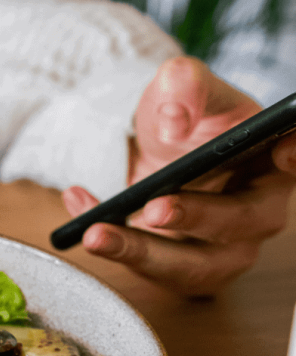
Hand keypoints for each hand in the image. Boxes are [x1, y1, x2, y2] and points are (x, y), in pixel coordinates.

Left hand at [61, 57, 295, 295]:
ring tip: (95, 232)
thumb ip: (183, 86)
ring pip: (191, 266)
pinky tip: (80, 213)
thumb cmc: (182, 118)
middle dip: (194, 219)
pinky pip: (148, 270)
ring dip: (140, 253)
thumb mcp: (179, 87)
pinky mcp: (183, 269)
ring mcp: (222, 248)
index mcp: (270, 161)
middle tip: (153, 208)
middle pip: (239, 225)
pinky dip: (111, 246)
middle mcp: (256, 210)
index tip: (282, 153)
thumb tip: (174, 122)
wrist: (151, 148)